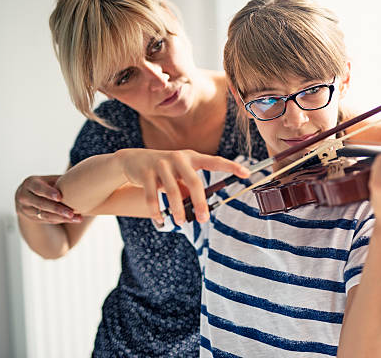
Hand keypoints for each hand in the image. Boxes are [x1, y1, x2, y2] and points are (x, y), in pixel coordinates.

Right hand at [15, 175, 81, 223]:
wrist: (30, 194)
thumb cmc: (47, 183)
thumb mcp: (51, 179)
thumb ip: (62, 180)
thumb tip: (84, 175)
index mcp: (30, 183)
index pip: (38, 188)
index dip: (48, 193)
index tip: (60, 197)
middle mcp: (24, 196)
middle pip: (41, 204)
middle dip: (57, 209)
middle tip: (71, 213)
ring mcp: (26, 208)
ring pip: (44, 215)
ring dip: (61, 218)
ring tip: (77, 218)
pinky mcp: (31, 218)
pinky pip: (47, 220)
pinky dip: (60, 220)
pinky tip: (73, 219)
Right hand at [116, 149, 249, 223]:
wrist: (133, 160)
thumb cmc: (165, 170)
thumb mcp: (180, 175)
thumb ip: (190, 188)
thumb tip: (199, 207)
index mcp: (192, 158)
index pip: (215, 161)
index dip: (231, 167)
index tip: (246, 173)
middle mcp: (179, 158)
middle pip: (194, 182)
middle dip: (200, 203)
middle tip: (203, 219)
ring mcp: (161, 164)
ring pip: (173, 191)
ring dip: (177, 209)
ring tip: (180, 222)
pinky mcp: (146, 172)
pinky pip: (152, 195)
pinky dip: (157, 211)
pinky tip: (161, 220)